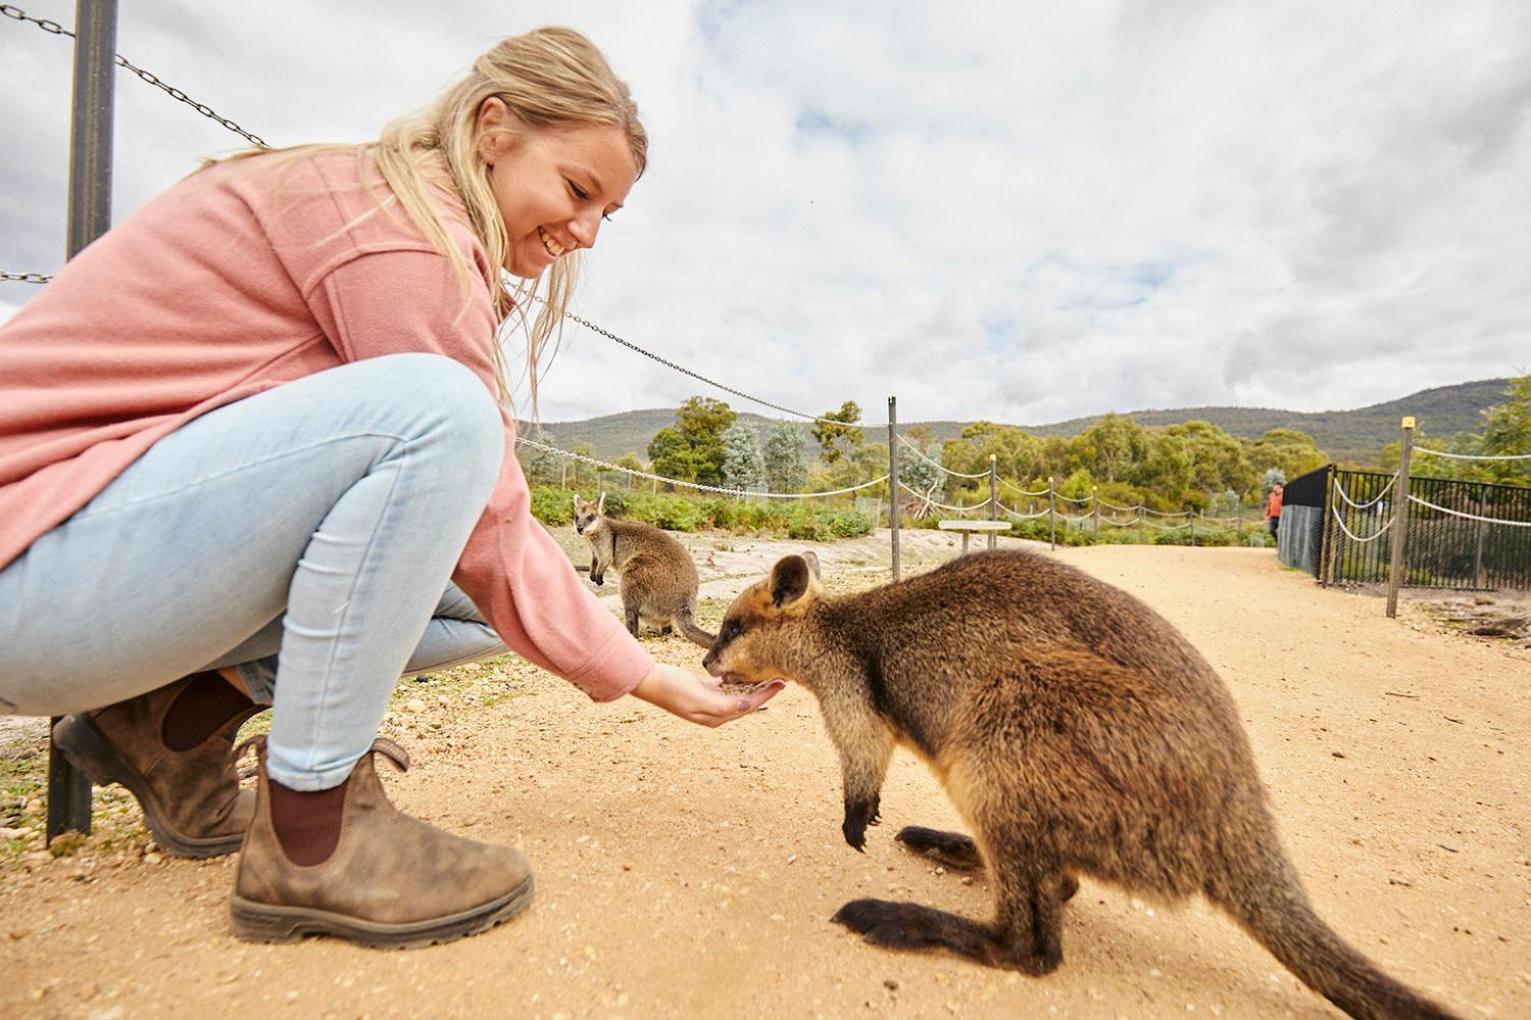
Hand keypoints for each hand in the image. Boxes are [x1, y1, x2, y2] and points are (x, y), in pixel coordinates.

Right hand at [631, 662, 783, 726]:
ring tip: (768, 675)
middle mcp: (715, 712)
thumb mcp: (699, 698)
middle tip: (782, 678)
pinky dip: (737, 679)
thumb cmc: (673, 689)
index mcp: (715, 717)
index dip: (766, 696)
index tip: (781, 684)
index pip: (748, 706)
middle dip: (764, 691)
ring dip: (753, 684)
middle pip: (746, 701)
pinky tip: (745, 672)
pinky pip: (726, 686)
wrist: (651, 681)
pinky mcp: (703, 690)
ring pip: (738, 693)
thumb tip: (747, 705)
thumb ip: (724, 704)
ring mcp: (709, 701)